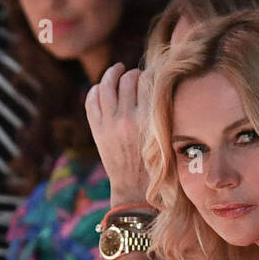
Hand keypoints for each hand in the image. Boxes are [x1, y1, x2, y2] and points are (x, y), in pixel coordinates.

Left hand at [85, 62, 151, 206]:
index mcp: (148, 121)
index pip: (148, 82)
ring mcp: (109, 123)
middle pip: (128, 80)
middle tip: (136, 74)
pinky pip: (91, 100)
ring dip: (112, 73)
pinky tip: (102, 86)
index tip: (152, 75)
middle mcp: (127, 119)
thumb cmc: (157, 166)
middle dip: (133, 74)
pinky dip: (96, 89)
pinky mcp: (97, 129)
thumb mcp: (167, 141)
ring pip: (106, 85)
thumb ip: (164, 117)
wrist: (135, 189)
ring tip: (117, 69)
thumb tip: (162, 89)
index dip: (151, 75)